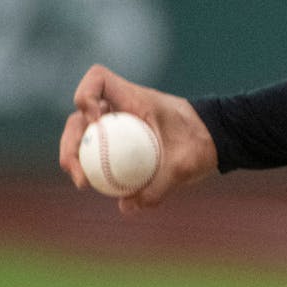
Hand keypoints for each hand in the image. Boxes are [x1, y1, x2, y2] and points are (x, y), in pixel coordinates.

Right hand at [58, 64, 219, 212]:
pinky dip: (94, 169)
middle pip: (80, 117)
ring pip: (84, 138)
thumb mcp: (186, 163)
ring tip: (84, 183)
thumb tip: (126, 207)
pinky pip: (99, 155)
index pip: (98, 79)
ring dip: (76, 159)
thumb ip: (160, 184)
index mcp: (135, 98)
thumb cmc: (201, 142)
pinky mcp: (120, 144)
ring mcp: (118, 127)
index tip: (95, 121)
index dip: (86, 95)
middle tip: (78, 172)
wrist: (215, 142)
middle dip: (71, 143)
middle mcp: (120, 109)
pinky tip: (100, 188)